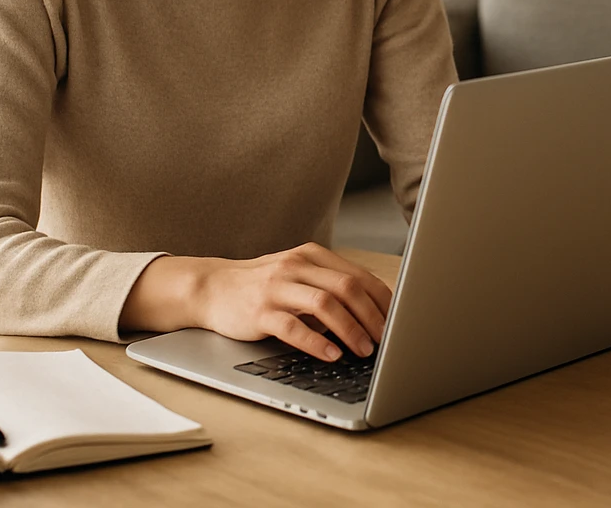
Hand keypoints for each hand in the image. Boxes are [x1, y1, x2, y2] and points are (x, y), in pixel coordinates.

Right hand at [191, 243, 392, 360]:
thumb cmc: (261, 286)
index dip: (383, 300)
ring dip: (351, 329)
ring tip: (366, 349)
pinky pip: (293, 327)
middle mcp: (296, 267)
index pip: (359, 275)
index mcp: (312, 256)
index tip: (400, 320)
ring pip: (324, 304)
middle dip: (373, 316)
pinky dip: (316, 342)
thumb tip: (374, 313)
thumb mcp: (298, 277)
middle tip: (388, 339)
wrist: (211, 288)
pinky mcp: (259, 311)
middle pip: (347, 287)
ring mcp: (276, 287)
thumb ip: (329, 286)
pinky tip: (332, 355)